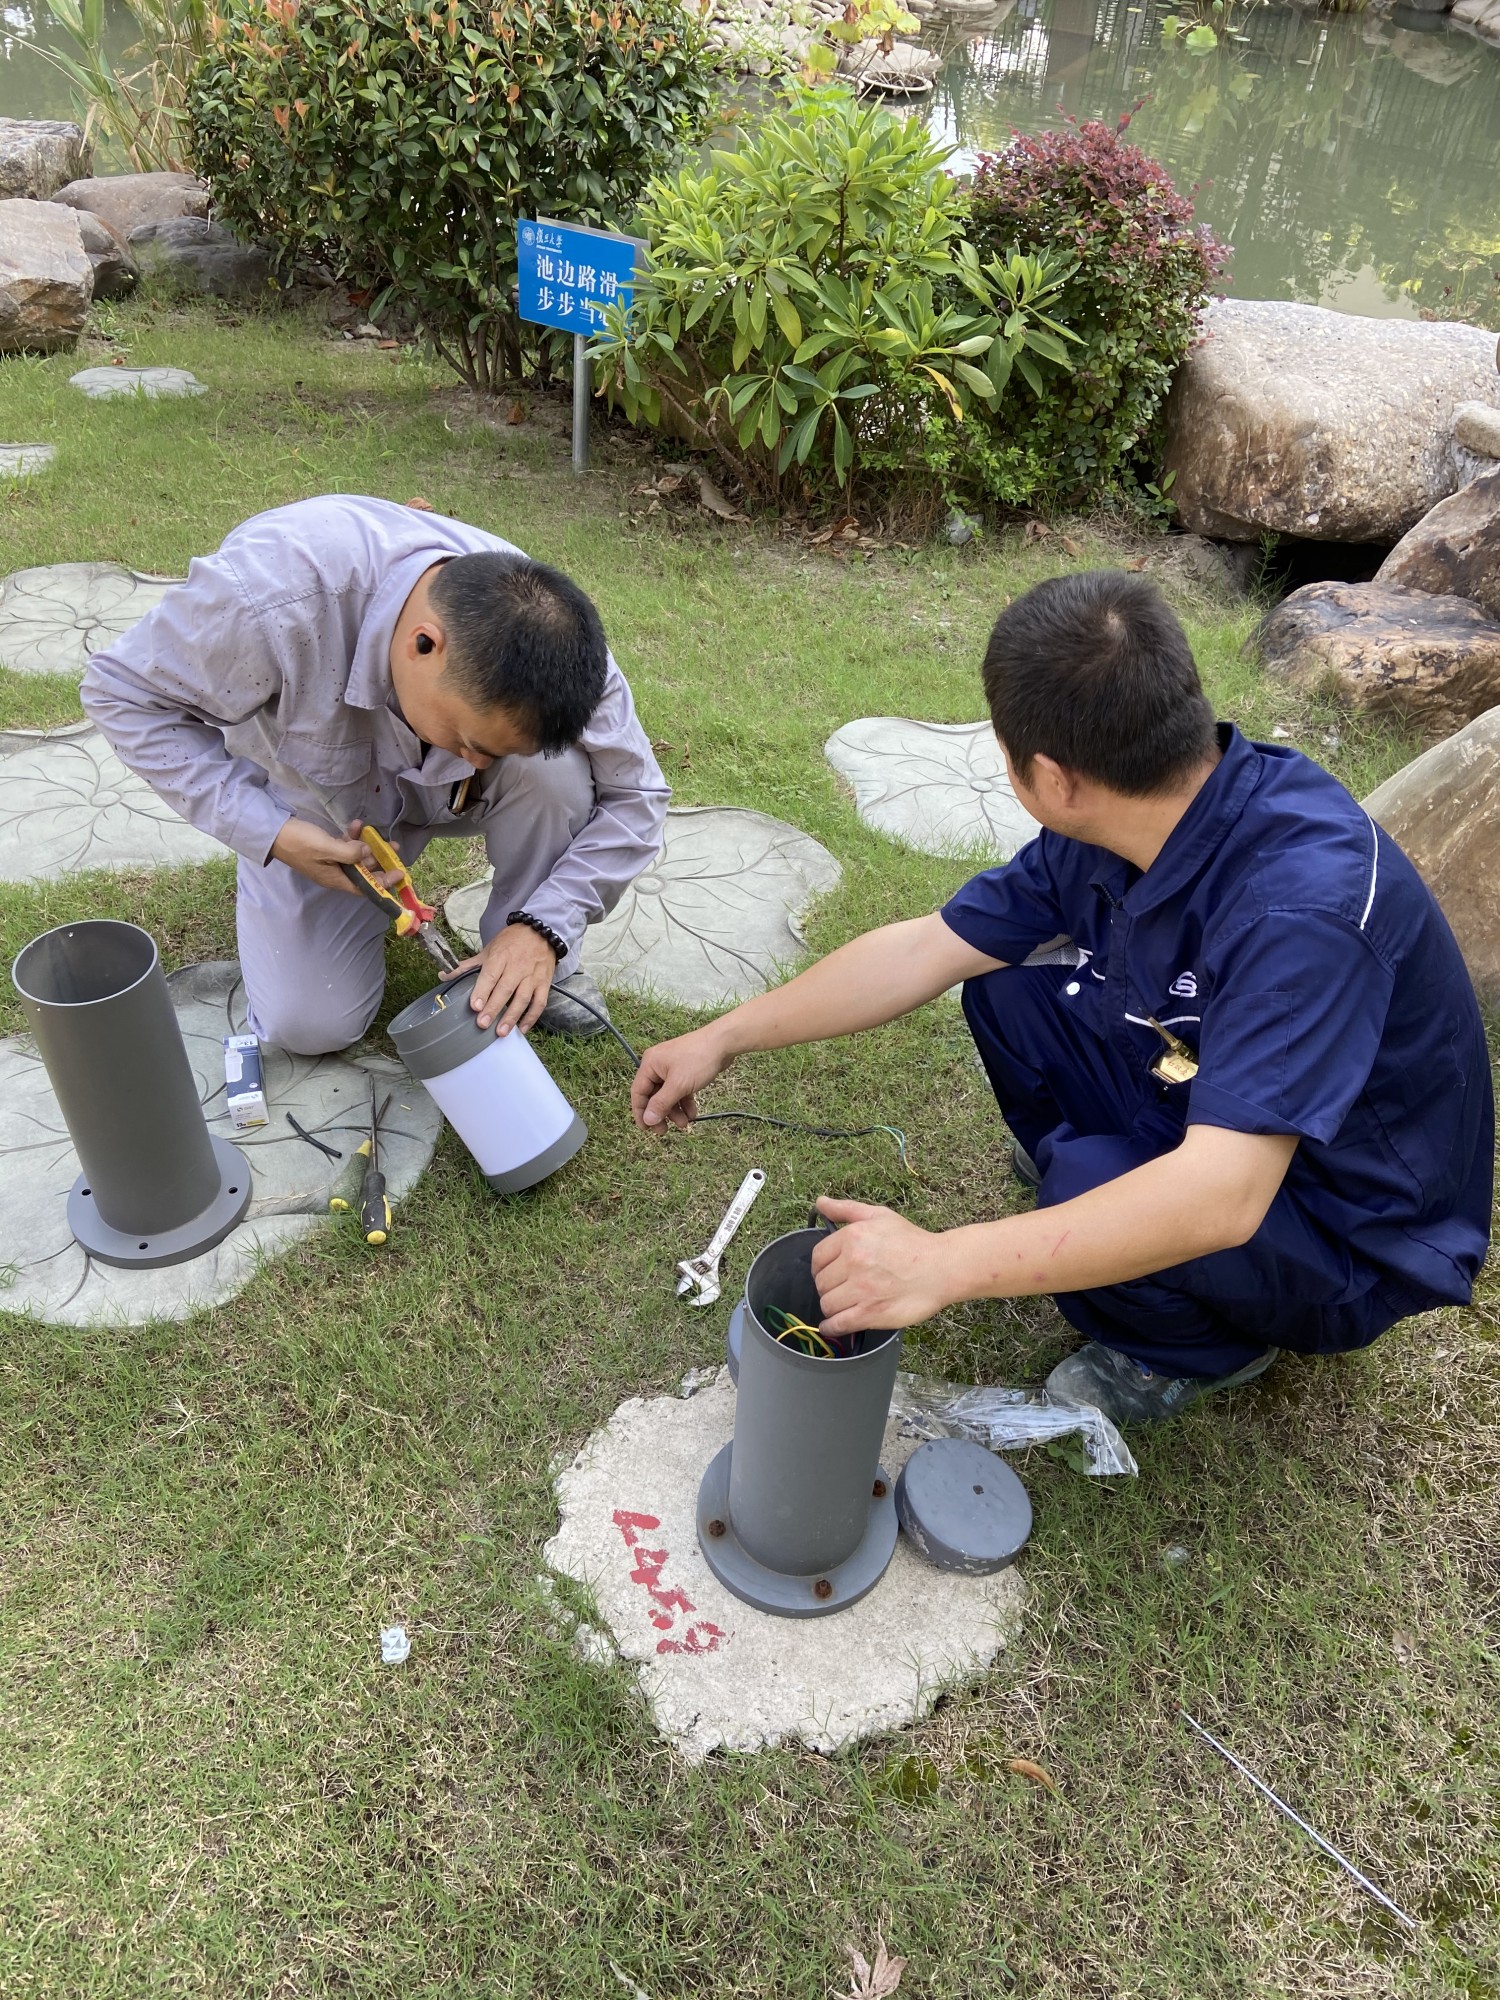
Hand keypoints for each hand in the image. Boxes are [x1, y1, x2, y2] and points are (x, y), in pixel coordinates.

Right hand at [270, 817, 403, 895]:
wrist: (274, 832)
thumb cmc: (299, 843)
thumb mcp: (327, 848)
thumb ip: (349, 853)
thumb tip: (367, 854)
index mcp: (336, 880)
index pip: (365, 887)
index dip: (384, 882)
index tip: (399, 873)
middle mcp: (335, 873)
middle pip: (363, 871)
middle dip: (379, 860)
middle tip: (394, 847)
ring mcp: (330, 861)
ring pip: (355, 857)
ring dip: (367, 846)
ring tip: (379, 834)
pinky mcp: (325, 848)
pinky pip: (344, 845)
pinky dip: (352, 837)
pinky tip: (357, 824)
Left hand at [446, 924, 557, 1035]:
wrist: (540, 931)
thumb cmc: (511, 942)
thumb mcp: (488, 950)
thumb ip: (467, 966)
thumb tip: (444, 975)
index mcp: (501, 957)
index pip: (491, 975)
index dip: (483, 991)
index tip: (475, 1006)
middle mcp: (517, 967)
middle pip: (505, 989)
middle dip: (494, 1008)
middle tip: (483, 1024)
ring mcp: (532, 976)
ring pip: (523, 998)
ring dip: (512, 1016)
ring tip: (501, 1032)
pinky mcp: (544, 983)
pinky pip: (539, 1002)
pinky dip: (532, 1017)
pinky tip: (522, 1028)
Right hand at [631, 1026, 731, 1131]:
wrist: (723, 1043)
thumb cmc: (699, 1059)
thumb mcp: (678, 1085)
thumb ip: (661, 1104)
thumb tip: (647, 1120)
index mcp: (650, 1064)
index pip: (638, 1092)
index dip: (640, 1112)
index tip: (646, 1129)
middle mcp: (657, 1065)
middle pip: (653, 1095)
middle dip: (661, 1113)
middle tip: (665, 1131)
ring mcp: (672, 1068)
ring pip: (668, 1095)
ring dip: (675, 1110)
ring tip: (685, 1123)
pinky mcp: (685, 1071)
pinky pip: (680, 1090)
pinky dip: (684, 1102)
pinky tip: (692, 1113)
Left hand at [810, 1196, 951, 1334]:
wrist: (942, 1268)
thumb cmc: (913, 1242)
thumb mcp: (880, 1216)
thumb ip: (846, 1209)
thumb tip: (820, 1203)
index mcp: (852, 1237)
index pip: (818, 1257)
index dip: (821, 1266)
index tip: (830, 1272)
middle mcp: (853, 1263)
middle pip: (821, 1282)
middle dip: (828, 1286)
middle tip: (842, 1287)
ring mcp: (861, 1290)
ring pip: (827, 1303)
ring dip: (832, 1305)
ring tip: (844, 1304)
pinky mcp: (870, 1313)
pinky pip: (838, 1323)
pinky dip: (831, 1326)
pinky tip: (833, 1325)